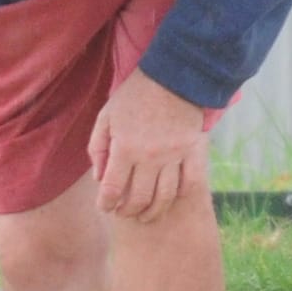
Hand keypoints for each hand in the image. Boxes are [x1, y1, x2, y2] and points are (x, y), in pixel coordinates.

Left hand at [88, 67, 210, 223]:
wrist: (172, 75)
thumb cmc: (134, 95)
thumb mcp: (106, 116)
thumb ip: (97, 148)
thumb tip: (99, 178)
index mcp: (125, 147)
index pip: (112, 189)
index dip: (106, 204)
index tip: (105, 207)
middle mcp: (149, 156)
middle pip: (138, 198)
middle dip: (127, 211)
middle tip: (123, 212)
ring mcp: (174, 155)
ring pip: (164, 197)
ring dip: (152, 212)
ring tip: (145, 215)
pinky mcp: (194, 151)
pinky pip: (190, 183)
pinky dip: (180, 195)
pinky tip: (171, 198)